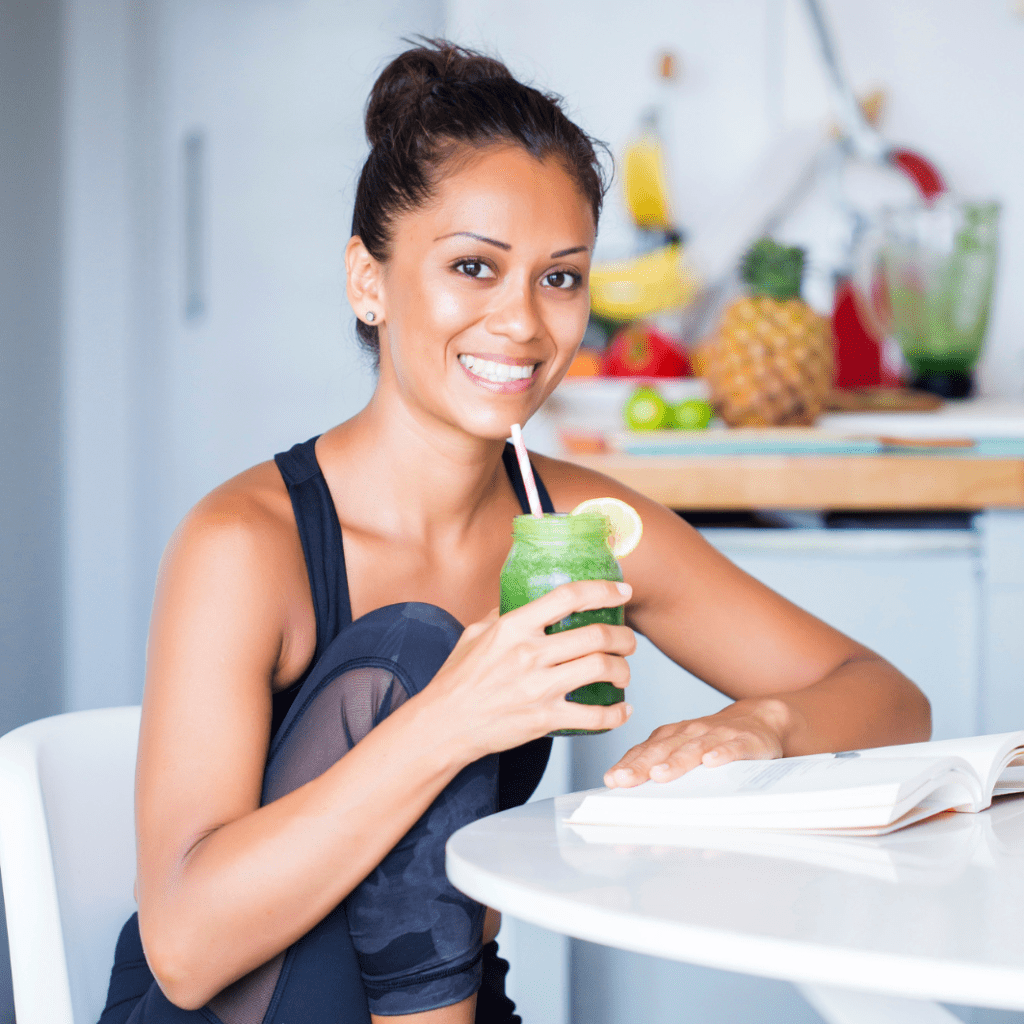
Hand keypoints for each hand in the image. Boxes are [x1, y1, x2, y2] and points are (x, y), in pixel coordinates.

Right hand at [427, 579, 636, 758]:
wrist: (443, 725)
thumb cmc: (456, 681)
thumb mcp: (474, 635)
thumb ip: (502, 615)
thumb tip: (527, 600)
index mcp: (514, 627)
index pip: (568, 597)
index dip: (603, 591)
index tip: (622, 593)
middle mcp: (529, 654)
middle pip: (596, 635)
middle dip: (624, 636)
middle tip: (628, 641)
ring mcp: (538, 688)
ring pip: (602, 669)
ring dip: (623, 670)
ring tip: (624, 671)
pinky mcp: (544, 719)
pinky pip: (594, 716)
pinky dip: (616, 714)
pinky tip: (621, 710)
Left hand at [603, 698, 790, 786]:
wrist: (759, 719)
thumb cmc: (713, 741)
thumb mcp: (685, 749)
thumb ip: (662, 765)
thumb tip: (630, 791)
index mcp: (671, 736)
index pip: (644, 751)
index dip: (627, 765)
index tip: (610, 781)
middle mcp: (690, 732)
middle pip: (662, 750)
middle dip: (641, 766)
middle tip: (623, 781)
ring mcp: (717, 735)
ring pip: (693, 749)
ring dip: (676, 762)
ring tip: (659, 776)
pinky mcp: (744, 740)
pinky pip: (732, 748)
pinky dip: (722, 754)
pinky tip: (712, 763)